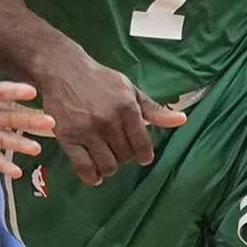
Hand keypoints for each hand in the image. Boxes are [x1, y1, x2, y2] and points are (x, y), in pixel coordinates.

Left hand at [0, 60, 56, 179]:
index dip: (17, 92)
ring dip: (21, 145)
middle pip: (13, 117)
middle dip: (30, 120)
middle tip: (51, 122)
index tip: (33, 91)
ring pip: (6, 139)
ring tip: (36, 149)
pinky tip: (17, 173)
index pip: (3, 92)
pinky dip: (4, 166)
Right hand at [37, 56, 186, 185]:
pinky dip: (92, 176)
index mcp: (127, 108)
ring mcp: (87, 131)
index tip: (141, 155)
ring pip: (107, 165)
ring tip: (106, 156)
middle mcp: (108, 121)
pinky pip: (84, 168)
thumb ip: (155, 110)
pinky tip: (95, 173)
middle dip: (125, 155)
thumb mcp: (130, 90)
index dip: (144, 155)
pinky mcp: (68, 138)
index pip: (143, 146)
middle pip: (125, 156)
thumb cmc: (100, 81)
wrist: (64, 70)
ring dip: (110, 166)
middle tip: (118, 147)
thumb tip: (181, 120)